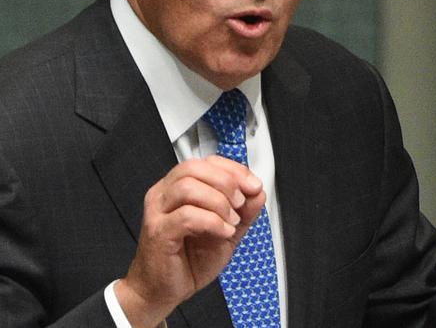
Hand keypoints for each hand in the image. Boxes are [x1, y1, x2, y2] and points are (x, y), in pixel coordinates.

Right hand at [114, 156, 264, 327]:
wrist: (164, 291)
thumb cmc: (189, 260)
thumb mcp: (227, 231)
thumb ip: (244, 211)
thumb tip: (258, 192)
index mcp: (179, 187)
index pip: (206, 162)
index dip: (233, 170)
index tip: (253, 185)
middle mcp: (164, 194)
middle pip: (195, 168)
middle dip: (226, 182)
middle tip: (241, 203)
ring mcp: (157, 211)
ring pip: (188, 187)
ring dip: (219, 202)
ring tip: (231, 221)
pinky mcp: (158, 231)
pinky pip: (186, 216)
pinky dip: (212, 222)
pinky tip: (223, 232)